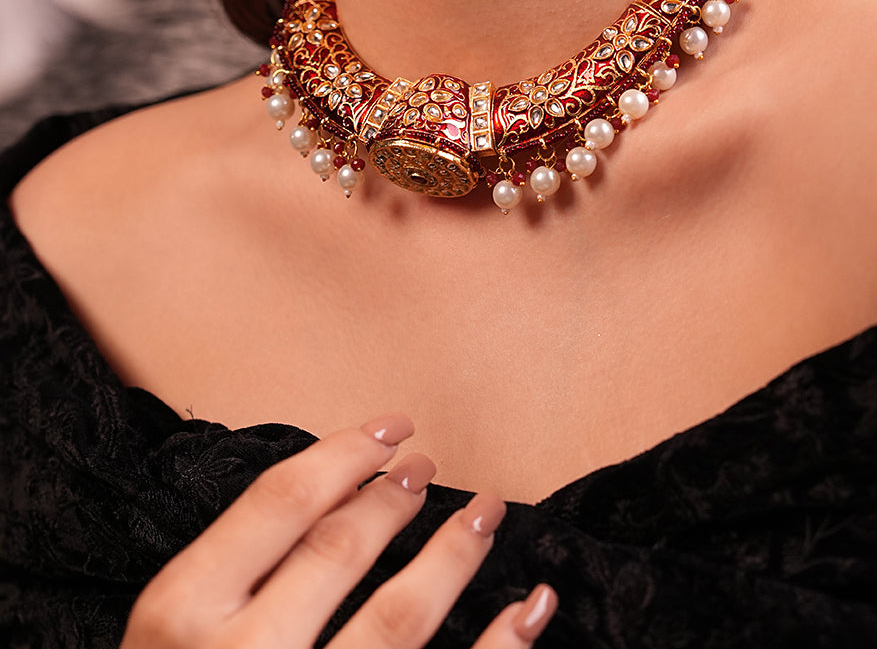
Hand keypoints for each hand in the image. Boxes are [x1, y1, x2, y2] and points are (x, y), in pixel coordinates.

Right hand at [120, 415, 556, 647]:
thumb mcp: (166, 640)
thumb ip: (228, 578)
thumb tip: (336, 491)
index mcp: (181, 615)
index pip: (281, 503)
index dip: (346, 452)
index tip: (390, 428)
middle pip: (341, 548)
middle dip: (396, 497)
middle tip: (428, 468)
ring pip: (399, 616)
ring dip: (454, 554)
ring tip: (485, 513)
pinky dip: (500, 644)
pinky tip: (531, 608)